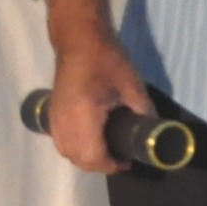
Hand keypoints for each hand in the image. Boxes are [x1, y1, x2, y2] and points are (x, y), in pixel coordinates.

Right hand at [43, 31, 155, 172]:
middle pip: (78, 160)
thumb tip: (155, 129)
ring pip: (67, 152)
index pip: (93, 157)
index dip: (110, 165)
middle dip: (100, 164)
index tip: (127, 160)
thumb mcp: (131, 84)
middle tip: (120, 156)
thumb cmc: (106, 59)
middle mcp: (63, 123)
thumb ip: (143, 110)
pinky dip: (75, 148)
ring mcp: (54, 118)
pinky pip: (61, 141)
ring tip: (107, 149)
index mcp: (82, 117)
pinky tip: (90, 139)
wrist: (78, 39)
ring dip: (86, 158)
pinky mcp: (51, 113)